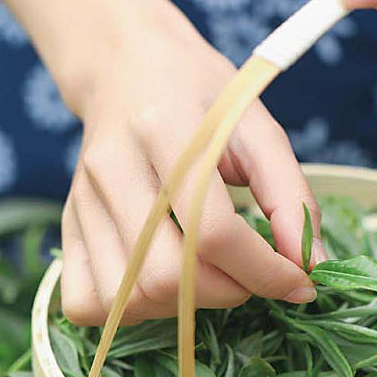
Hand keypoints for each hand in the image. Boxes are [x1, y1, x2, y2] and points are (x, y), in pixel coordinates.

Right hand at [59, 0, 322, 325]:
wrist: (127, 65)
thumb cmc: (201, 96)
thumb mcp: (258, 126)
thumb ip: (290, 195)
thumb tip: (309, 265)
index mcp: (164, 130)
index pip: (211, 231)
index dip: (264, 272)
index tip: (298, 282)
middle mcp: (111, 168)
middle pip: (166, 274)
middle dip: (228, 292)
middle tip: (253, 274)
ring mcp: (80, 200)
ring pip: (128, 297)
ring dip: (184, 307)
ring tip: (211, 275)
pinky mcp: (67, 225)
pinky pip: (84, 303)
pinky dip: (130, 311)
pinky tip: (162, 283)